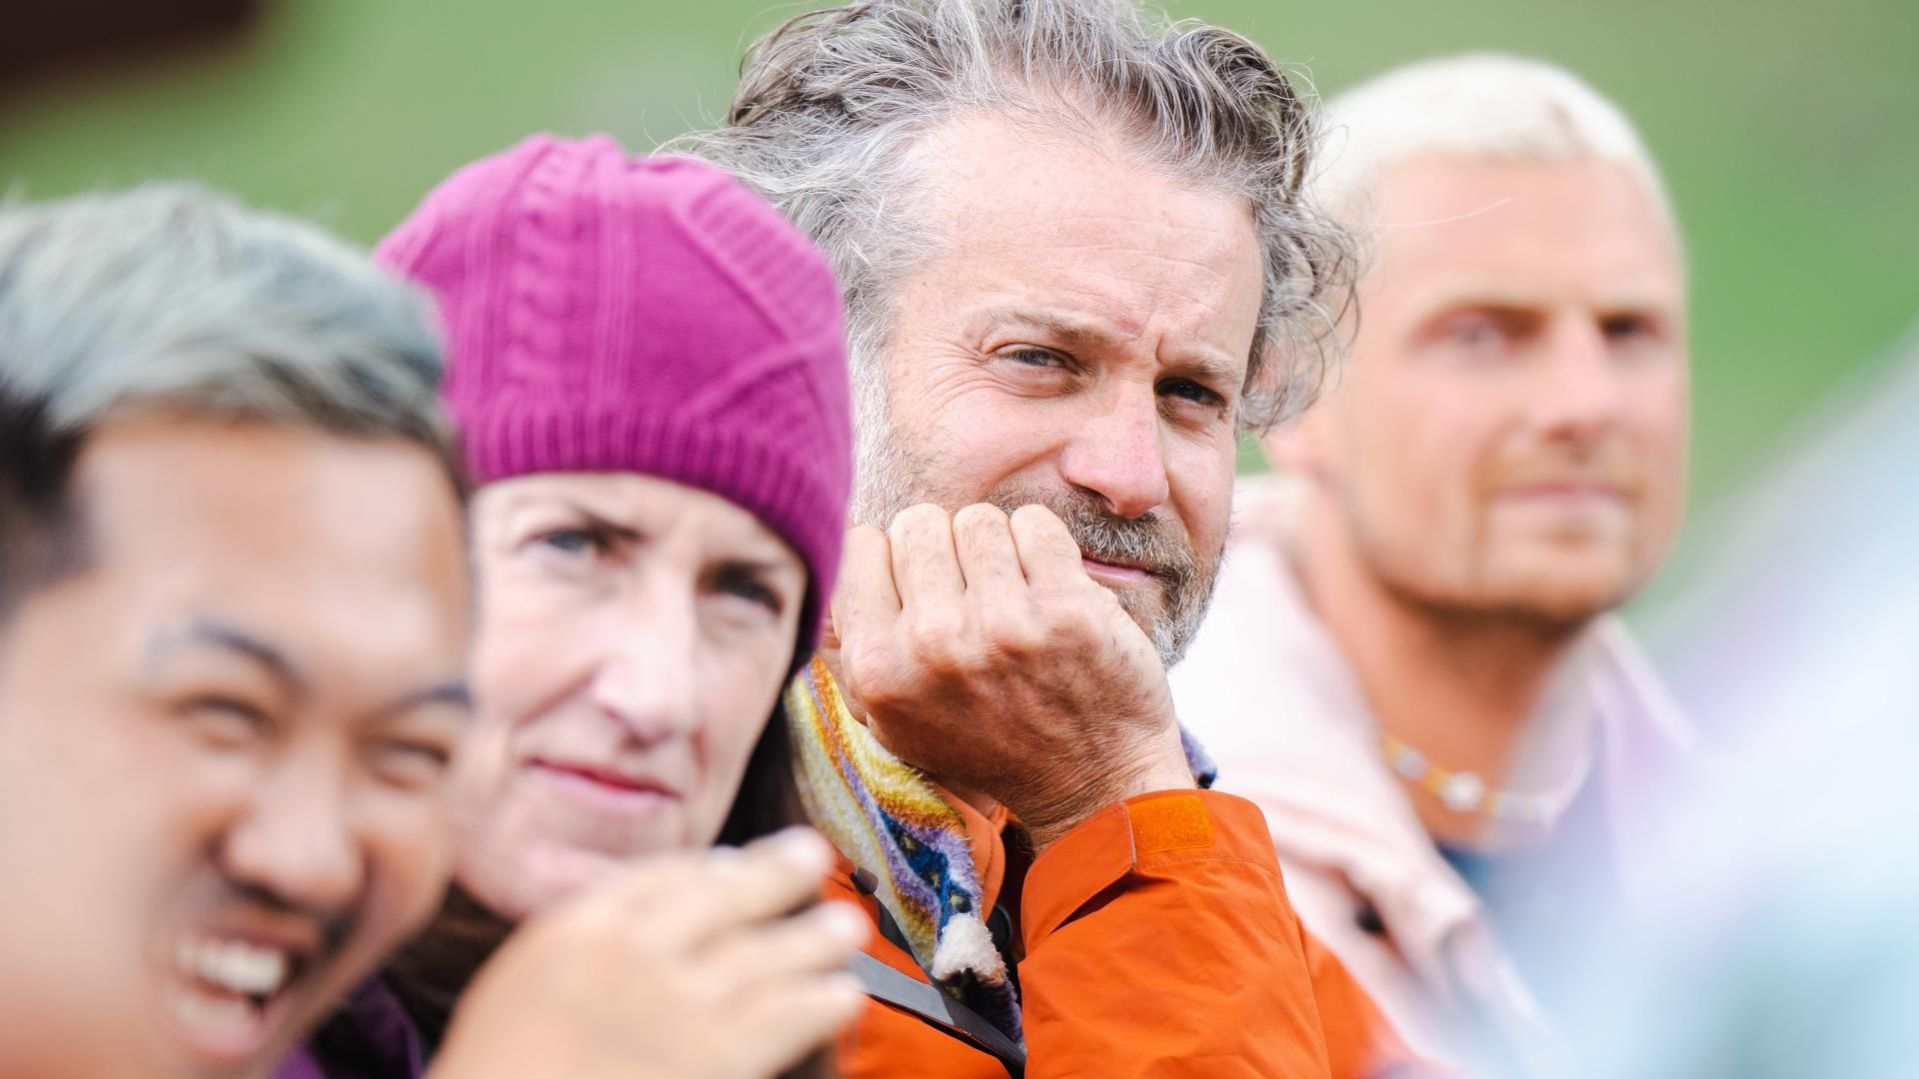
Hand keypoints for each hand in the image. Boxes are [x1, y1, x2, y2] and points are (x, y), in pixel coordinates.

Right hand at [430, 828, 867, 1078]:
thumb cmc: (499, 1071)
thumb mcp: (516, 986)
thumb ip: (573, 948)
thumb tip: (637, 923)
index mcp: (574, 930)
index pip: (660, 876)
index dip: (709, 866)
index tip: (736, 863)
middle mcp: (633, 953)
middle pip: (726, 895)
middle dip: (777, 872)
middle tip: (814, 855)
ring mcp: (677, 1005)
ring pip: (768, 954)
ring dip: (815, 938)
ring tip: (849, 927)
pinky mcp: (715, 1058)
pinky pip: (785, 1017)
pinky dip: (821, 1001)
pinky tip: (844, 994)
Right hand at [834, 503, 1193, 849]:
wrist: (1092, 781)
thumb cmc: (988, 741)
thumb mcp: (894, 719)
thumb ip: (848, 649)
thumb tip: (819, 564)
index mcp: (879, 669)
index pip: (860, 545)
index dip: (892, 562)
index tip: (921, 593)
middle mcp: (934, 644)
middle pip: (919, 523)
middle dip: (944, 550)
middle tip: (970, 597)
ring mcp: (1003, 624)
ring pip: (978, 519)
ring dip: (996, 548)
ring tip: (1010, 598)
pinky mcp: (1066, 607)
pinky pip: (1035, 524)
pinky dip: (1043, 546)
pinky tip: (1047, 591)